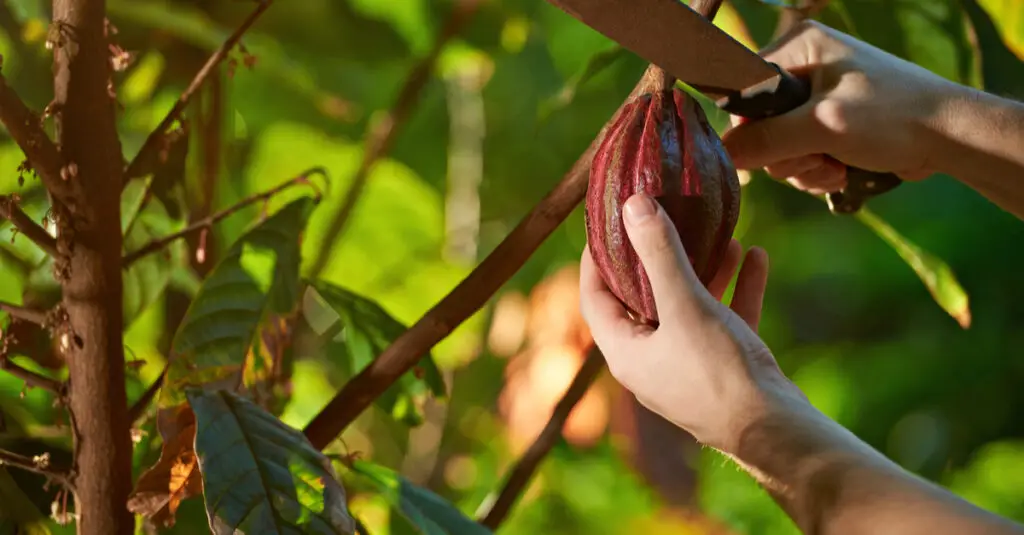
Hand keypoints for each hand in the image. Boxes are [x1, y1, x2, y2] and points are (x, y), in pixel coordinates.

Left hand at [579, 194, 803, 452]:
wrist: (776, 433)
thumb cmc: (719, 372)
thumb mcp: (686, 305)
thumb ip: (659, 254)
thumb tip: (632, 205)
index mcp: (626, 352)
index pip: (594, 296)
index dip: (596, 257)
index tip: (606, 222)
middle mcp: (651, 361)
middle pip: (643, 298)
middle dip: (658, 256)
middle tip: (663, 218)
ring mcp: (688, 367)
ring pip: (689, 307)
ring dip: (703, 270)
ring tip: (720, 233)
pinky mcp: (724, 369)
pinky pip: (724, 320)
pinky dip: (735, 289)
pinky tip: (755, 256)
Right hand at [721, 20, 965, 193]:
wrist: (952, 137)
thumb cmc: (893, 117)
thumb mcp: (824, 126)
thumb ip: (767, 140)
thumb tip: (722, 154)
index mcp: (798, 47)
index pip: (742, 92)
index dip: (749, 130)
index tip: (774, 151)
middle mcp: (803, 68)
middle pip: (758, 126)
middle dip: (786, 154)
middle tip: (819, 159)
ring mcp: (816, 100)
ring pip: (778, 148)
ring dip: (803, 168)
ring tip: (836, 168)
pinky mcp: (829, 126)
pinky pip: (799, 156)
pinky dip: (816, 171)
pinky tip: (841, 172)